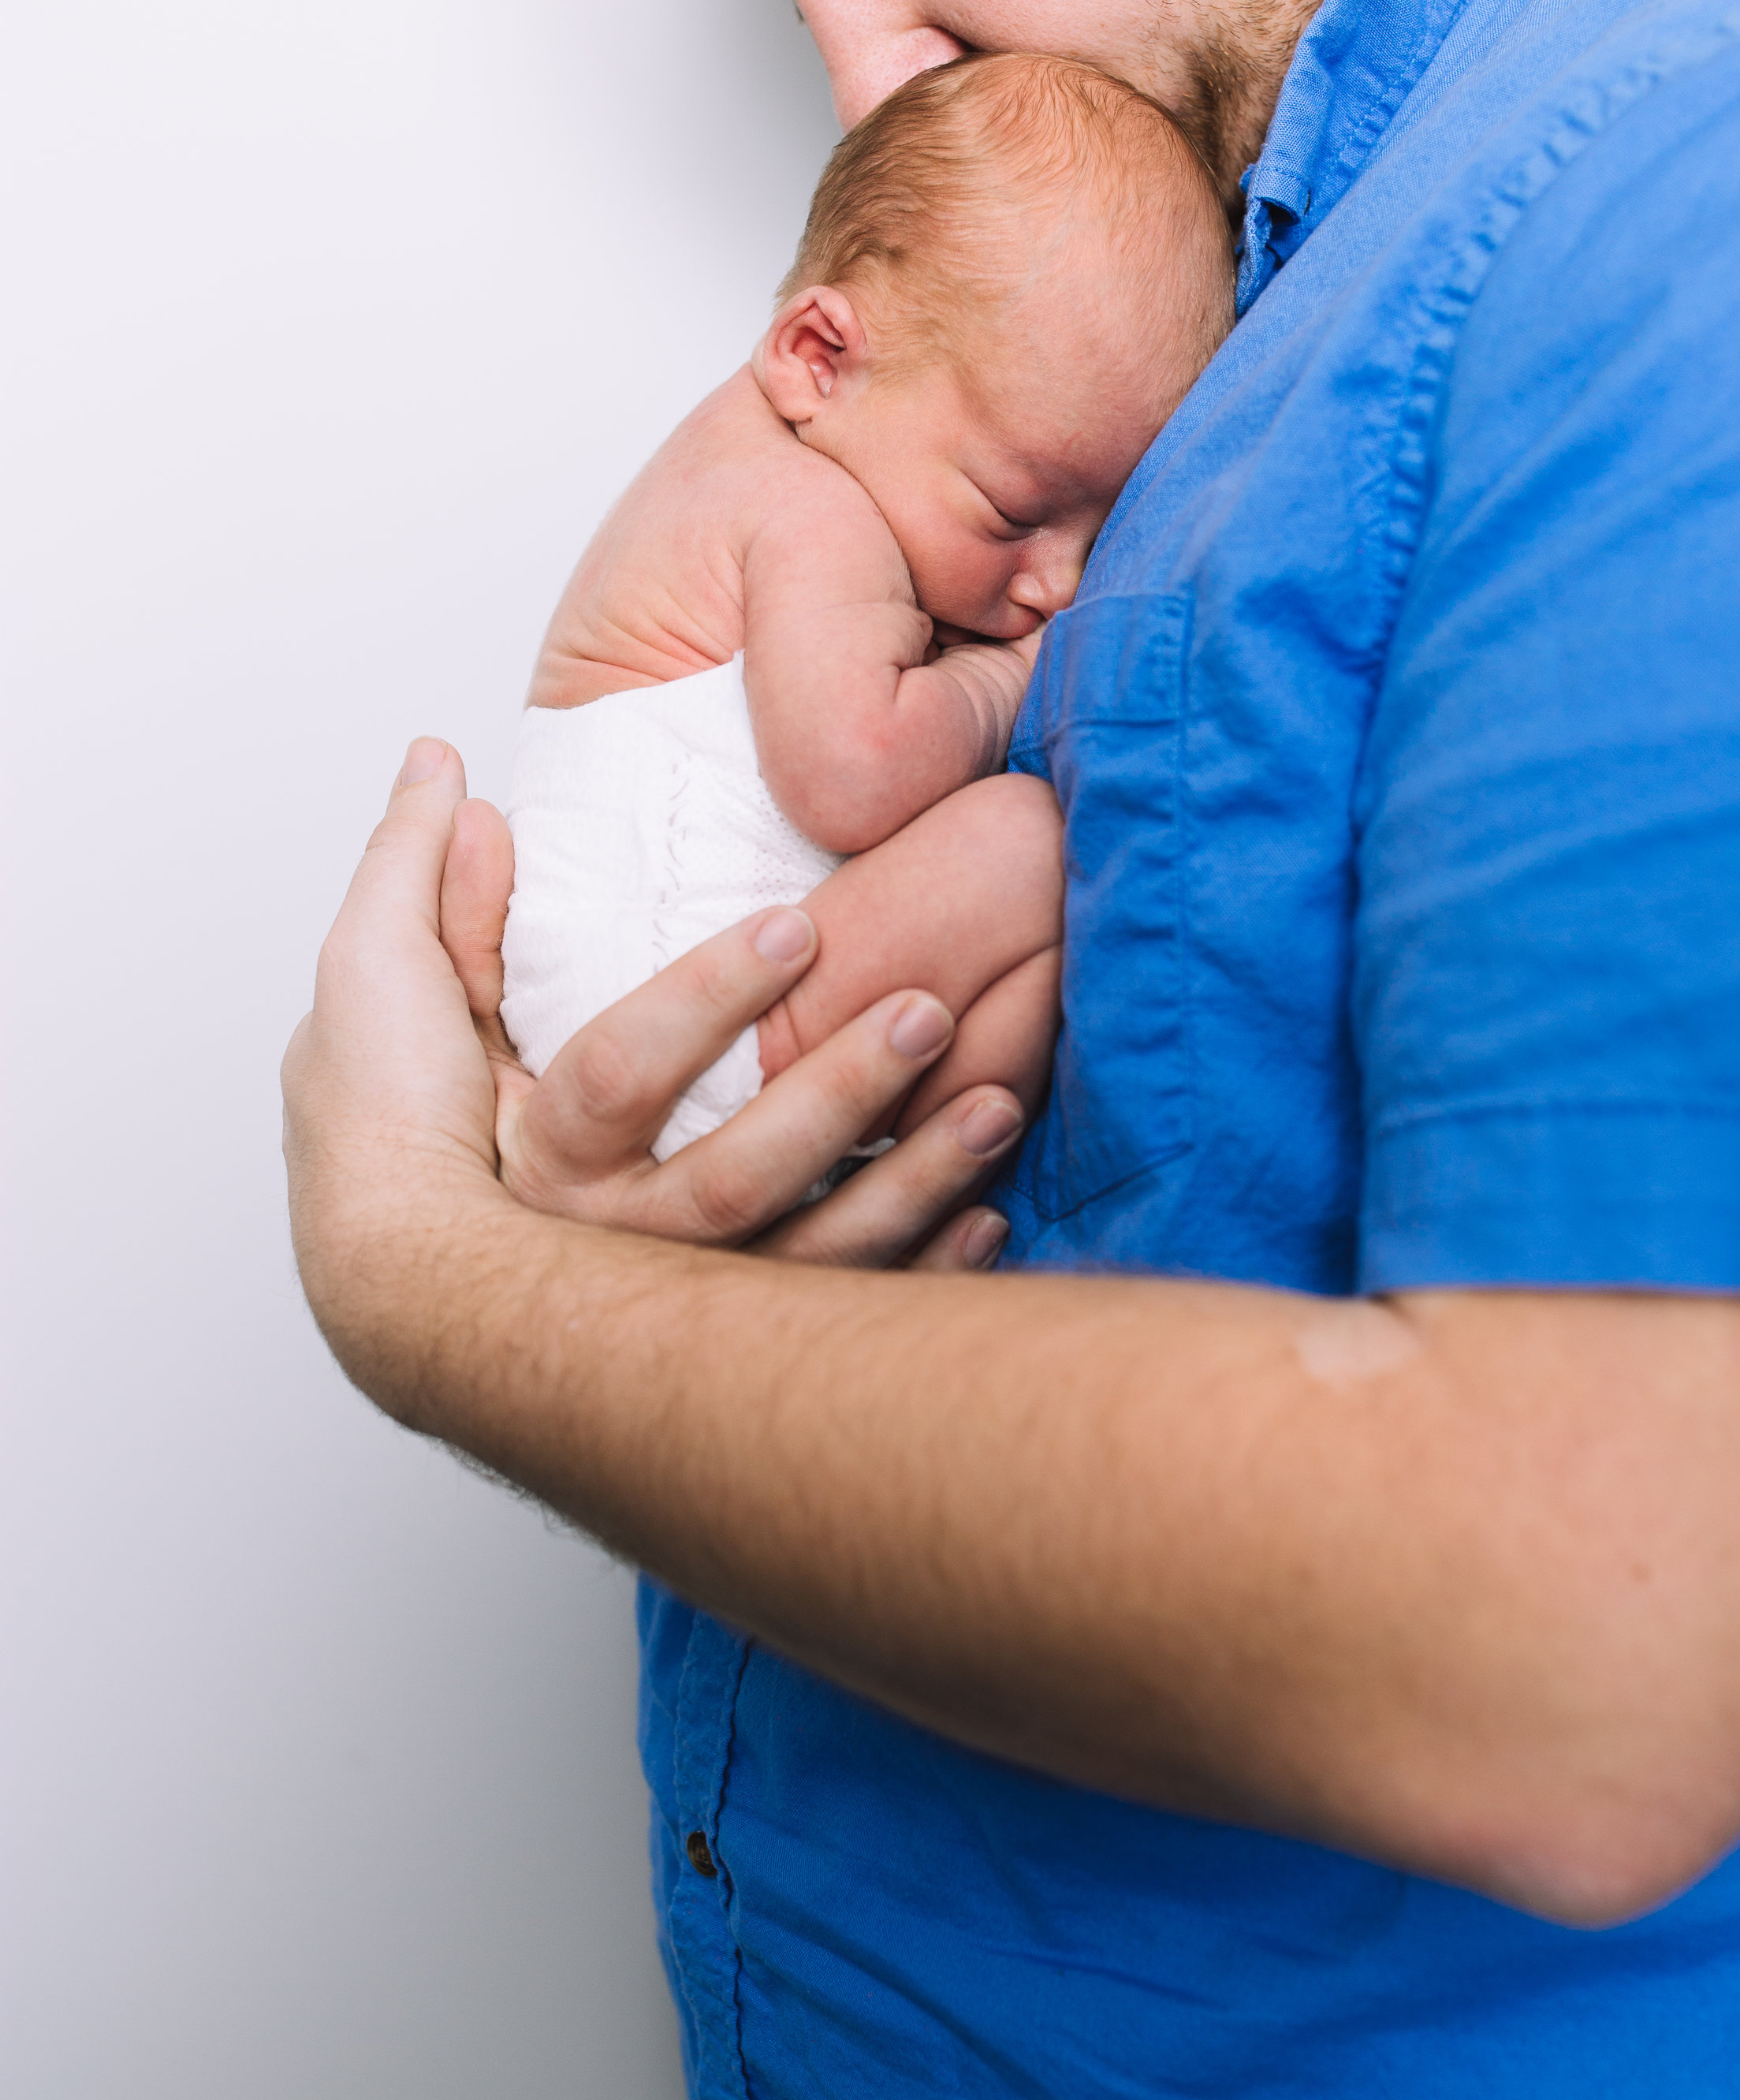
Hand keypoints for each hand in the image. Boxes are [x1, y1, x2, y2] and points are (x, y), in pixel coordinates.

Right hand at [432, 748, 1026, 1267]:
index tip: (799, 926)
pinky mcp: (742, 1325)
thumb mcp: (383, 993)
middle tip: (927, 1010)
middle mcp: (611, 1235)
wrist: (408, 1292)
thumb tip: (449, 774)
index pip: (623, 1070)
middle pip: (736, 1174)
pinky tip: (990, 1211)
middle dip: (838, 1093)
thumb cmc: (400, 1134)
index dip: (710, 996)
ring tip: (997, 1102)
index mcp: (539, 1145)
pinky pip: (841, 1299)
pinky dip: (921, 1256)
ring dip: (910, 1178)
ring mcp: (683, 1289)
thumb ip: (421, 881)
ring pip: (807, 1248)